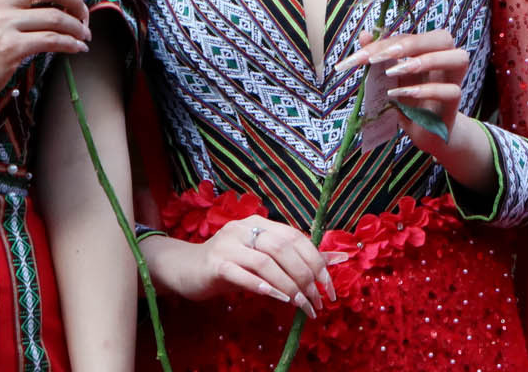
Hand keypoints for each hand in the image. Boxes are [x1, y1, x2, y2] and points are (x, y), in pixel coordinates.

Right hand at [145, 216, 334, 315]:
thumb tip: (340, 259)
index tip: (328, 287)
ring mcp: (228, 244)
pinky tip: (275, 297)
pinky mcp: (215, 264)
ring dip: (287, 285)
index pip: (296, 237)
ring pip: (265, 262)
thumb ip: (298, 259)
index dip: (316, 261)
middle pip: (283, 248)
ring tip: (299, 304)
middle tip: (315, 301)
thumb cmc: (231, 264)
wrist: (187, 269)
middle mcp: (245, 228)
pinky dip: (261, 286)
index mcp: (261, 223)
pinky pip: (242, 274)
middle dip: (304, 276)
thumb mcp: (264, 259)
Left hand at [339, 29, 468, 150]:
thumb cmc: (408, 100)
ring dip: (426, 61)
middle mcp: (447, 60)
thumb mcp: (389, 79)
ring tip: (392, 72)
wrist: (425, 132)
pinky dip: (428, 90)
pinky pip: (451, 90)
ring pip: (458, 58)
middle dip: (412, 43)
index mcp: (430, 50)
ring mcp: (454, 80)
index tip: (360, 57)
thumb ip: (378, 56)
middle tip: (380, 57)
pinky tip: (403, 94)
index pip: (411, 38)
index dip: (385, 43)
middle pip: (443, 38)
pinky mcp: (455, 103)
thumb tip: (365, 34)